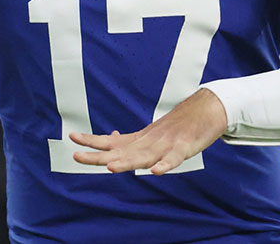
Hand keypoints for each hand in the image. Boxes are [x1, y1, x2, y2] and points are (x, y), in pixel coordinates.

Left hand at [71, 88, 227, 174]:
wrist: (206, 109)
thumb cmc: (177, 125)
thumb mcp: (151, 133)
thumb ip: (132, 140)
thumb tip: (111, 137)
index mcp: (141, 139)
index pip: (111, 142)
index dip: (92, 141)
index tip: (73, 137)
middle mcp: (149, 141)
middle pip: (121, 152)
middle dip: (99, 156)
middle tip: (77, 156)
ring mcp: (166, 144)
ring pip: (144, 156)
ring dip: (128, 162)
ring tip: (111, 167)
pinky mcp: (184, 147)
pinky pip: (174, 158)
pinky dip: (166, 164)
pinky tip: (157, 171)